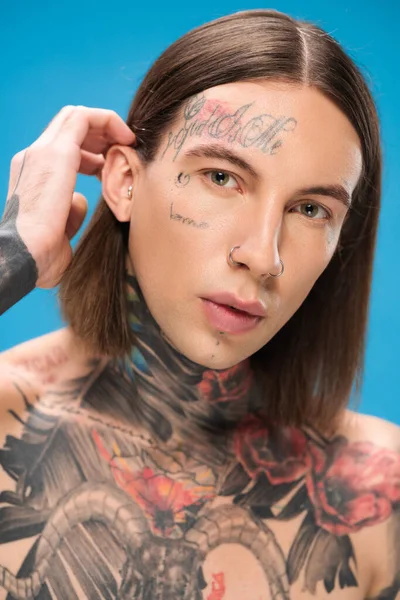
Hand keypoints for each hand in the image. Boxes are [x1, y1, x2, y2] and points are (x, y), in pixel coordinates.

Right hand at [3, 105, 134, 288]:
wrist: (23, 255)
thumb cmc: (42, 253)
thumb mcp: (60, 228)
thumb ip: (69, 210)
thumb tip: (80, 200)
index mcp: (32, 174)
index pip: (62, 146)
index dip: (91, 150)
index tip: (111, 164)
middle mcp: (33, 157)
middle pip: (69, 127)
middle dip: (100, 134)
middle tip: (123, 149)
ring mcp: (42, 151)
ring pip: (76, 117)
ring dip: (106, 126)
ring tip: (128, 142)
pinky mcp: (57, 152)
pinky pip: (84, 118)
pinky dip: (108, 121)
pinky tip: (127, 139)